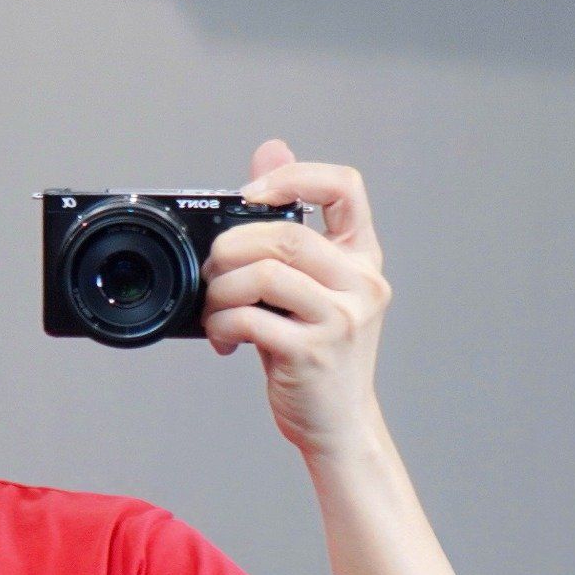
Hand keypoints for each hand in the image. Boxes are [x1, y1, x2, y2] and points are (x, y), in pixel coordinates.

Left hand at [201, 138, 391, 461]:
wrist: (337, 425)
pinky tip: (223, 338)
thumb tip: (270, 150)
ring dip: (221, 290)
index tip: (252, 193)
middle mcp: (361, 283)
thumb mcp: (310, 287)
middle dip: (232, 247)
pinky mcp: (313, 352)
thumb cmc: (319, 356)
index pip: (346, 187)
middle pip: (286, 235)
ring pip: (265, 274)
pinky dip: (222, 325)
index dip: (294, 175)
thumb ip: (292, 225)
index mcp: (362, 258)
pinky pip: (251, 319)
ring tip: (215, 309)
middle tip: (213, 270)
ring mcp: (341, 318)